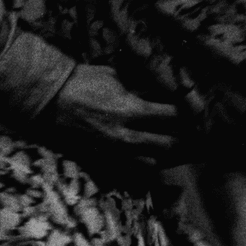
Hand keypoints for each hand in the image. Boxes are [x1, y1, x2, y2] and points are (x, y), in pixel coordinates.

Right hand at [44, 64, 182, 166]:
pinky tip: (149, 157)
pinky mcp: (102, 158)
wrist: (50, 98)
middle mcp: (126, 134)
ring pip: (152, 162)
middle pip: (168, 144)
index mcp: (131, 109)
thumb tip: (156, 93)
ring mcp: (114, 150)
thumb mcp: (114, 77)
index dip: (187, 114)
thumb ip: (137, 88)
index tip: (194, 111)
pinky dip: (143, 164)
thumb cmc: (83, 81)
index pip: (171, 115)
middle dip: (183, 138)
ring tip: (172, 148)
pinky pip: (131, 169)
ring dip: (164, 155)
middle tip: (193, 134)